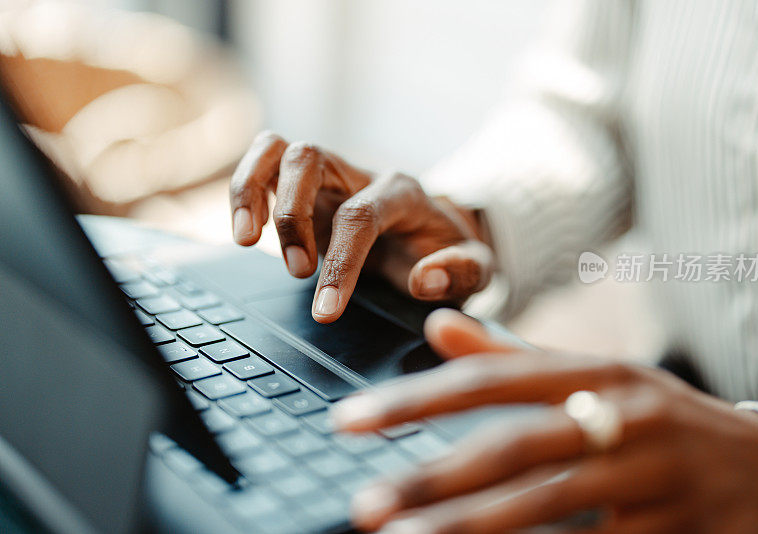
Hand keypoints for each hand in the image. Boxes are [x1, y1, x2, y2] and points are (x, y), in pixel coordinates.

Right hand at [229, 132, 493, 322]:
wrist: (436, 235)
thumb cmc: (449, 254)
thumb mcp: (476, 270)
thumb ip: (461, 273)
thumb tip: (424, 280)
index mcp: (404, 192)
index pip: (360, 215)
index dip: (339, 263)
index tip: (326, 310)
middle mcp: (361, 174)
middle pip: (310, 159)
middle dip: (292, 217)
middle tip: (298, 273)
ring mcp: (330, 175)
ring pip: (278, 148)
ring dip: (253, 189)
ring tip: (246, 239)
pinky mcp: (306, 187)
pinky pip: (265, 163)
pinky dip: (245, 189)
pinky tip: (245, 229)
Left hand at [332, 309, 757, 532]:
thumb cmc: (660, 416)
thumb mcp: (594, 374)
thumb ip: (510, 356)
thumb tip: (436, 325)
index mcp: (595, 372)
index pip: (490, 381)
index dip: (417, 400)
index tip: (352, 421)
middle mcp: (622, 417)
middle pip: (513, 448)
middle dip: (434, 478)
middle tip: (366, 504)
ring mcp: (651, 478)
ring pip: (548, 507)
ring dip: (471, 528)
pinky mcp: (672, 531)